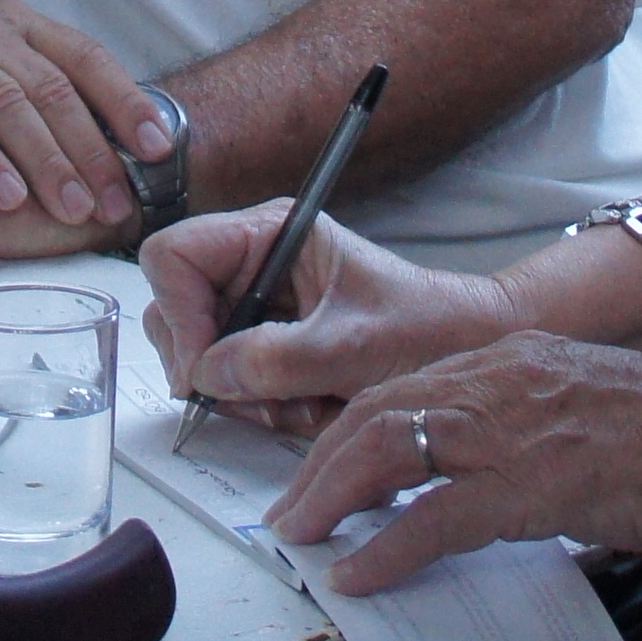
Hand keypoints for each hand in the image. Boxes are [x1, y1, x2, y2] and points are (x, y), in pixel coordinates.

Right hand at [0, 0, 168, 233]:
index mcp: (15, 22)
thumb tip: (110, 146)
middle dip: (89, 149)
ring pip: (6, 101)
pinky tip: (5, 196)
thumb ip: (34, 92)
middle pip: (51, 86)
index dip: (124, 100)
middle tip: (113, 203)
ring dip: (45, 160)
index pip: (84, 55)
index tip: (157, 148)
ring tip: (71, 209)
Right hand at [139, 203, 521, 434]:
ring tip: (301, 403)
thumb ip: (277, 358)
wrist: (468, 354)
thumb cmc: (428, 330)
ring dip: (241, 394)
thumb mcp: (354, 345)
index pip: (174, 256)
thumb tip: (207, 373)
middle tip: (258, 398)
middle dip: (210, 365)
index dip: (179, 313)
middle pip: (173, 310)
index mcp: (270, 233)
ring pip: (199, 356)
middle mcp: (253, 264)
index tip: (206, 367)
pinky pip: (229, 383)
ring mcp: (256, 307)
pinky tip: (306, 407)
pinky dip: (259, 407)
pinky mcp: (265, 346)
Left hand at [262, 332, 641, 594]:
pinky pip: (434, 517)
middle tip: (292, 513)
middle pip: (375, 412)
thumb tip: (490, 481)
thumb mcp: (581, 404)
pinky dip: (387, 548)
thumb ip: (528, 428)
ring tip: (304, 538)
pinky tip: (359, 575)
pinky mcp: (530, 481)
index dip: (348, 430)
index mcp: (508, 359)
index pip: (401, 387)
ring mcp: (509, 427)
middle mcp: (496, 378)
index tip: (320, 470)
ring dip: (332, 497)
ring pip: (386, 450)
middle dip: (320, 464)